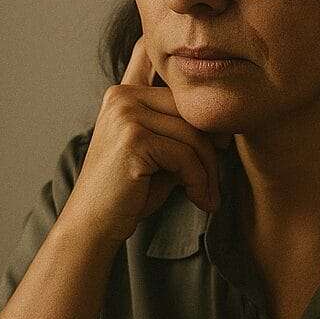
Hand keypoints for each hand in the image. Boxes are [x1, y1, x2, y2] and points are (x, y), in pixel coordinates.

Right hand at [60, 37, 223, 248]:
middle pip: (190, 112)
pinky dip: (198, 181)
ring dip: (208, 170)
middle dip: (210, 149)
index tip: (220, 148)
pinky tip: (199, 199)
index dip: (206, 120)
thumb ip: (181, 133)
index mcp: (125, 93)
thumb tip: (226, 129)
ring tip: (207, 195)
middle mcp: (122, 96)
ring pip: (192, 134)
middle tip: (215, 180)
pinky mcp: (134, 139)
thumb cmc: (129, 192)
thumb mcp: (158, 154)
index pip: (181, 94)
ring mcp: (126, 115)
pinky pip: (185, 155)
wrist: (94, 225)